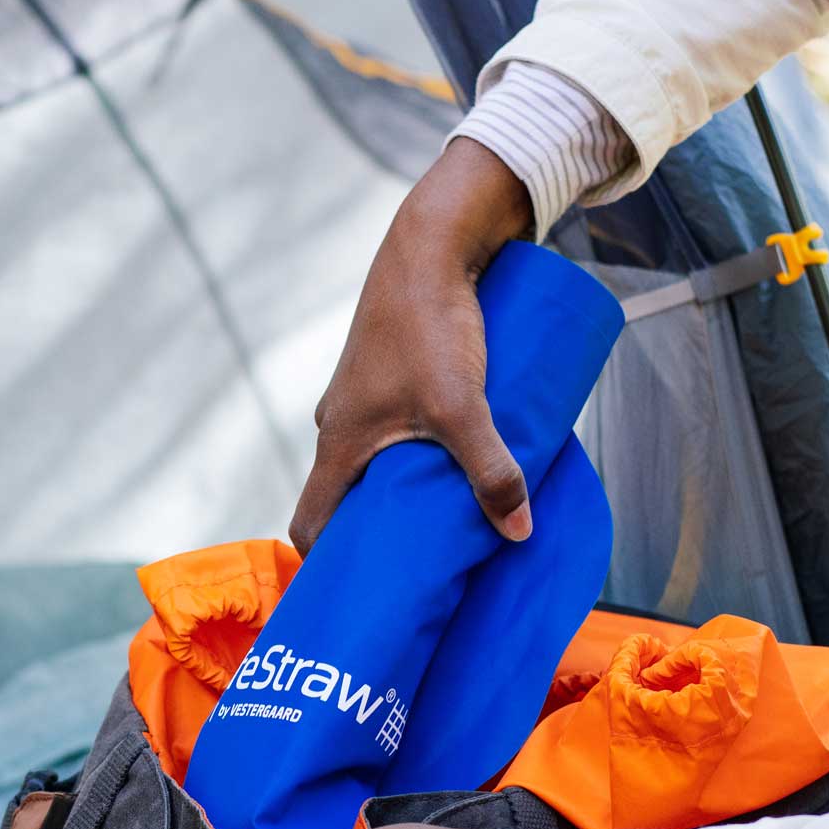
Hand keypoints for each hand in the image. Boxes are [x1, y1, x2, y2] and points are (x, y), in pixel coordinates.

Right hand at [289, 138, 535, 556]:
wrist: (431, 241)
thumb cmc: (430, 323)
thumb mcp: (463, 407)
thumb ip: (491, 471)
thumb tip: (518, 532)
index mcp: (337, 443)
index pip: (310, 524)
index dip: (328, 563)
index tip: (362, 587)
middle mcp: (338, 424)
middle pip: (346, 498)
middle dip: (378, 531)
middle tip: (418, 560)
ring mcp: (361, 397)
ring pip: (375, 460)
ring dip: (402, 485)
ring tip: (449, 509)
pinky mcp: (388, 372)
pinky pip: (394, 427)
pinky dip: (416, 447)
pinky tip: (456, 451)